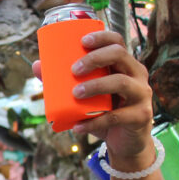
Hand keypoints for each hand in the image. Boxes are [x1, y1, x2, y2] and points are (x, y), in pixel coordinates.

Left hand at [32, 30, 155, 171]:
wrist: (125, 142)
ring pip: (121, 82)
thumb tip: (37, 65)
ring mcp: (142, 94)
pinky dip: (94, 121)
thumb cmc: (105, 112)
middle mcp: (137, 74)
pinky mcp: (141, 115)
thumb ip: (64, 81)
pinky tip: (78, 126)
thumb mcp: (86, 96)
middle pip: (119, 55)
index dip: (102, 37)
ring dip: (95, 86)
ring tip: (75, 94)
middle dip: (95, 58)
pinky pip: (116, 116)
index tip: (82, 41)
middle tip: (74, 70)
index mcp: (125, 64)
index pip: (117, 41)